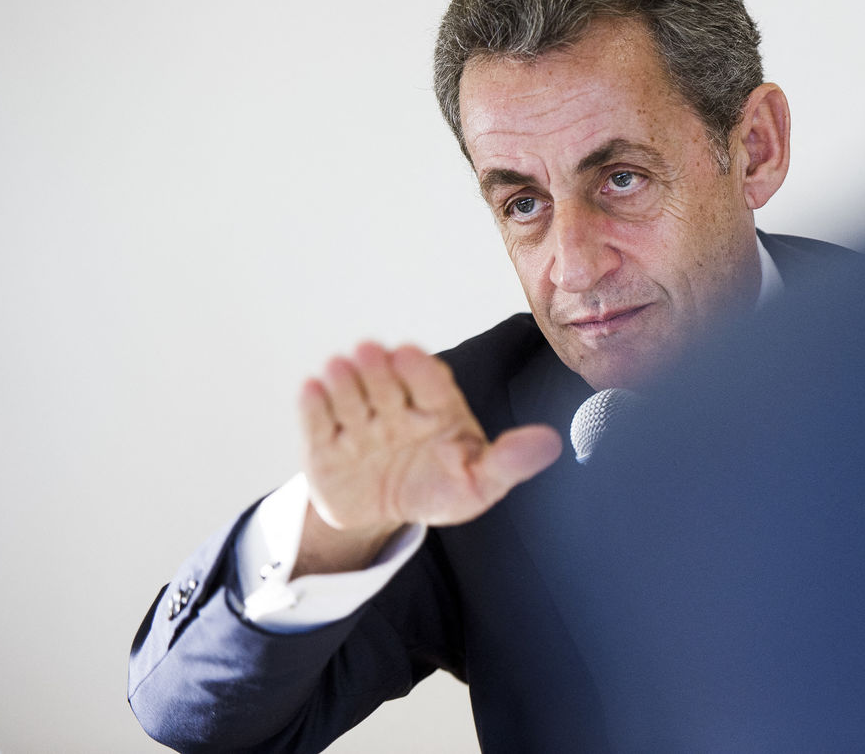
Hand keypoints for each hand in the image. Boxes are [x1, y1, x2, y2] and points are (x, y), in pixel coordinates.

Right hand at [294, 341, 560, 573]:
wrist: (385, 513)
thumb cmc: (441, 487)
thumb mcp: (479, 483)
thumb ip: (510, 462)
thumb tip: (553, 443)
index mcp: (438, 407)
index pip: (431, 382)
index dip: (420, 369)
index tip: (409, 355)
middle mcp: (395, 407)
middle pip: (386, 383)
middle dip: (378, 369)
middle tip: (371, 352)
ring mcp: (358, 424)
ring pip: (349, 396)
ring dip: (345, 381)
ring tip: (340, 367)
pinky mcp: (323, 446)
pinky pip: (315, 423)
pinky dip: (313, 407)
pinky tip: (312, 388)